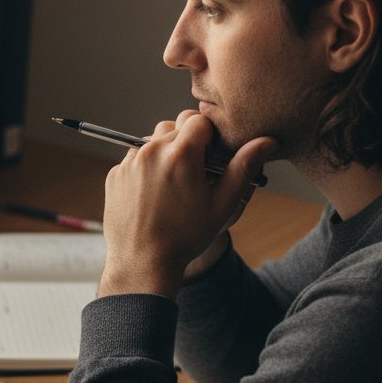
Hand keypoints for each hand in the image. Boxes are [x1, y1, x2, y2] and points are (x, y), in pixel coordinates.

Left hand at [97, 111, 272, 298]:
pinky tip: (153, 194)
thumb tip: (267, 141)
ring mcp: (129, 163)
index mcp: (181, 153)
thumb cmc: (185, 236)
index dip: (208, 135)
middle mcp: (151, 151)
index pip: (198, 120)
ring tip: (172, 183)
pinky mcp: (114, 176)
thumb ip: (243, 167)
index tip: (210, 156)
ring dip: (164, 153)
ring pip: (151, 141)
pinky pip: (133, 160)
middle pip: (174, 126)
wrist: (142, 262)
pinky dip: (144, 168)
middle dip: (186, 143)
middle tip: (193, 172)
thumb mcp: (222, 204)